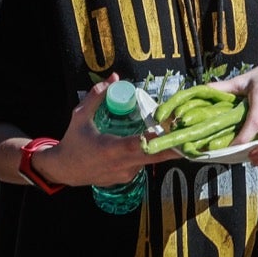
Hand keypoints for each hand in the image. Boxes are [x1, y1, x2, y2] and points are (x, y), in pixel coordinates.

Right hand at [42, 76, 175, 186]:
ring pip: (151, 161)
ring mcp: (125, 174)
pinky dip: (149, 155)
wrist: (64, 170)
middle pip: (154, 156)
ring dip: (164, 149)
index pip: (136, 145)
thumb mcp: (80, 117)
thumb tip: (114, 77)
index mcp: (109, 148)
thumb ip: (97, 96)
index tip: (170, 131)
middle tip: (193, 135)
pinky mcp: (127, 179)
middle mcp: (121, 164)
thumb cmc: (73, 141)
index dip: (154, 139)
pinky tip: (152, 144)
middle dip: (174, 147)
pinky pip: (143, 164)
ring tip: (178, 134)